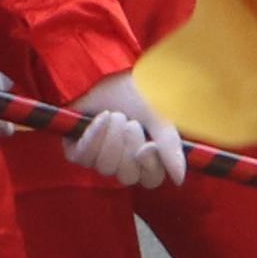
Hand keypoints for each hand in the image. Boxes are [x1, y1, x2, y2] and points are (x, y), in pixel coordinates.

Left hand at [65, 75, 187, 190]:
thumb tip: (178, 179)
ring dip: (111, 139)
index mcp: (146, 161)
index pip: (150, 180)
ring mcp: (99, 158)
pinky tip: (102, 118)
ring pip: (104, 167)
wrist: (121, 76)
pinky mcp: (77, 148)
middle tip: (131, 123)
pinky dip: (92, 137)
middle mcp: (123, 163)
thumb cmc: (144, 96)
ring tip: (116, 115)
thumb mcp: (161, 119)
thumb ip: (170, 148)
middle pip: (126, 176)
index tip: (148, 145)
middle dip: (129, 147)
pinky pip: (81, 157)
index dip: (149, 167)